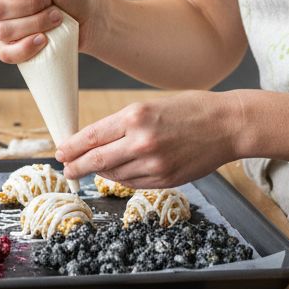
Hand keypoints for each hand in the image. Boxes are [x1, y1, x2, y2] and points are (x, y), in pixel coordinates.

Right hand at [0, 0, 94, 62]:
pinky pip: (5, 54)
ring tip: (55, 17)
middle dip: (30, 5)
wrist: (89, 17)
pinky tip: (43, 39)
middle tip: (49, 1)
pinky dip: (26, 47)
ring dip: (36, 23)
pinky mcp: (11, 49)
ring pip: (3, 31)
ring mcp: (1, 29)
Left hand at [55, 91, 244, 188]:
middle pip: (96, 160)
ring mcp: (154, 164)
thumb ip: (124, 124)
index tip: (61, 151)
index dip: (71, 146)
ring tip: (93, 168)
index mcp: (135, 116)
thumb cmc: (192, 109)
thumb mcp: (152, 105)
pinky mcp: (165, 179)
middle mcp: (142, 141)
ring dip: (101, 172)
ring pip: (114, 174)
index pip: (91, 136)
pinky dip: (122, 178)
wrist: (228, 125)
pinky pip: (133, 183)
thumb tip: (96, 140)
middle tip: (66, 169)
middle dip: (76, 166)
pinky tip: (119, 172)